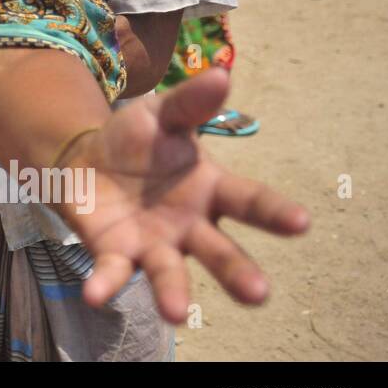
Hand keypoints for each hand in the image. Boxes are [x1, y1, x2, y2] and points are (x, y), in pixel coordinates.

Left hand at [56, 69, 308, 322]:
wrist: (85, 157)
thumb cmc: (138, 139)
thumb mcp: (162, 114)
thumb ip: (190, 103)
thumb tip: (221, 75)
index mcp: (211, 189)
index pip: (249, 201)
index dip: (275, 213)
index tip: (302, 223)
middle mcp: (190, 225)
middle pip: (219, 252)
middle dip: (238, 272)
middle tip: (258, 294)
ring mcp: (154, 244)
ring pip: (169, 272)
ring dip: (174, 292)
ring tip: (176, 312)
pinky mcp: (116, 252)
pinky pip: (112, 271)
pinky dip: (106, 284)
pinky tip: (95, 296)